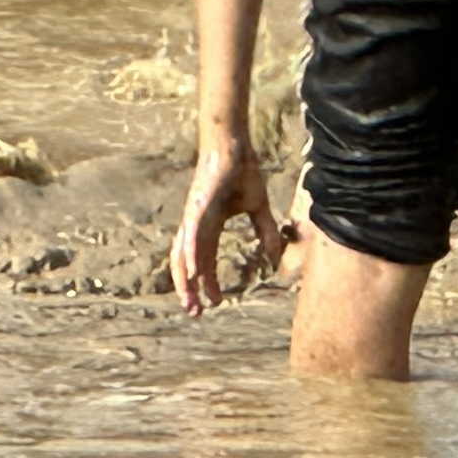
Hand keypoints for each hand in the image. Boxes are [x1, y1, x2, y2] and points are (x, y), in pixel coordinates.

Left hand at [171, 130, 288, 313]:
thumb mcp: (258, 206)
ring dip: (184, 280)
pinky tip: (190, 273)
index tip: (216, 302)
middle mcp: (198, 225)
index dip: (209, 282)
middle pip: (189, 264)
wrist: (233, 144)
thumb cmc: (242, 170)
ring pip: (182, 255)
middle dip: (191, 289)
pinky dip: (188, 256)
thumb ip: (265, 231)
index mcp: (211, 225)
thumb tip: (275, 254)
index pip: (206, 260)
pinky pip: (189, 237)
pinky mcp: (196, 208)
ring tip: (189, 301)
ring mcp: (194, 217)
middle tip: (195, 312)